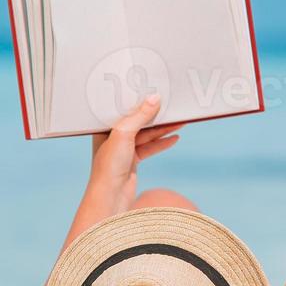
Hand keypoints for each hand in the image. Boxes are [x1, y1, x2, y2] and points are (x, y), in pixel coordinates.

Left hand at [86, 95, 184, 215]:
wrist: (110, 196)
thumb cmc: (109, 165)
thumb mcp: (124, 134)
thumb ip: (140, 116)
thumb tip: (155, 98)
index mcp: (104, 126)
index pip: (122, 108)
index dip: (137, 99)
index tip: (152, 89)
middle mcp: (112, 136)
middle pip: (137, 120)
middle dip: (155, 114)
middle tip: (171, 104)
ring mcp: (123, 149)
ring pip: (146, 134)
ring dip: (163, 128)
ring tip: (181, 121)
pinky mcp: (132, 161)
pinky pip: (150, 147)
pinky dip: (162, 143)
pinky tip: (174, 138)